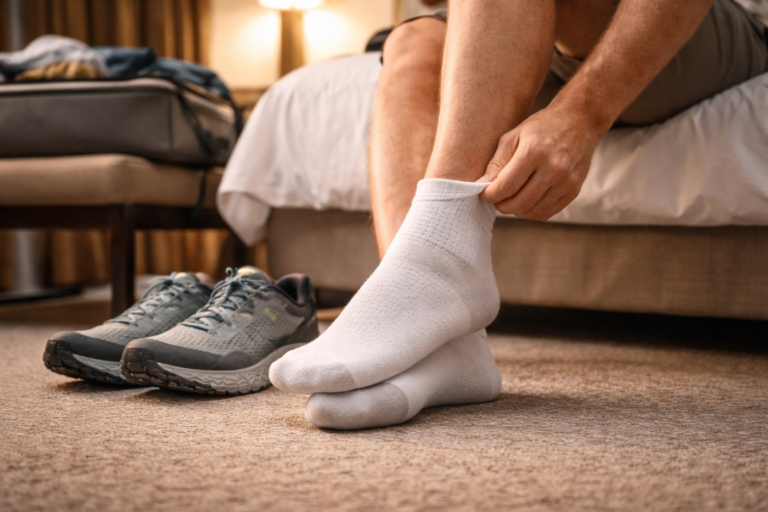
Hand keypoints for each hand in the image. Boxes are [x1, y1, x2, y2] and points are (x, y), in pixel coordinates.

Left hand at [478, 104, 602, 220]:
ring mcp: (566, 181)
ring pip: (533, 212)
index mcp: (534, 152)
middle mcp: (553, 169)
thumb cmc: (541, 127)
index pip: (506, 186)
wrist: (579, 120)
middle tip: (496, 198)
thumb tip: (481, 186)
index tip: (483, 194)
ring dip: (516, 210)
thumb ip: (496, 163)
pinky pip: (547, 213)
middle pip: (519, 204)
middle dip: (501, 206)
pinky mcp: (574, 190)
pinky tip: (527, 199)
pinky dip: (532, 211)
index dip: (490, 195)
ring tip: (511, 198)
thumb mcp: (513, 136)